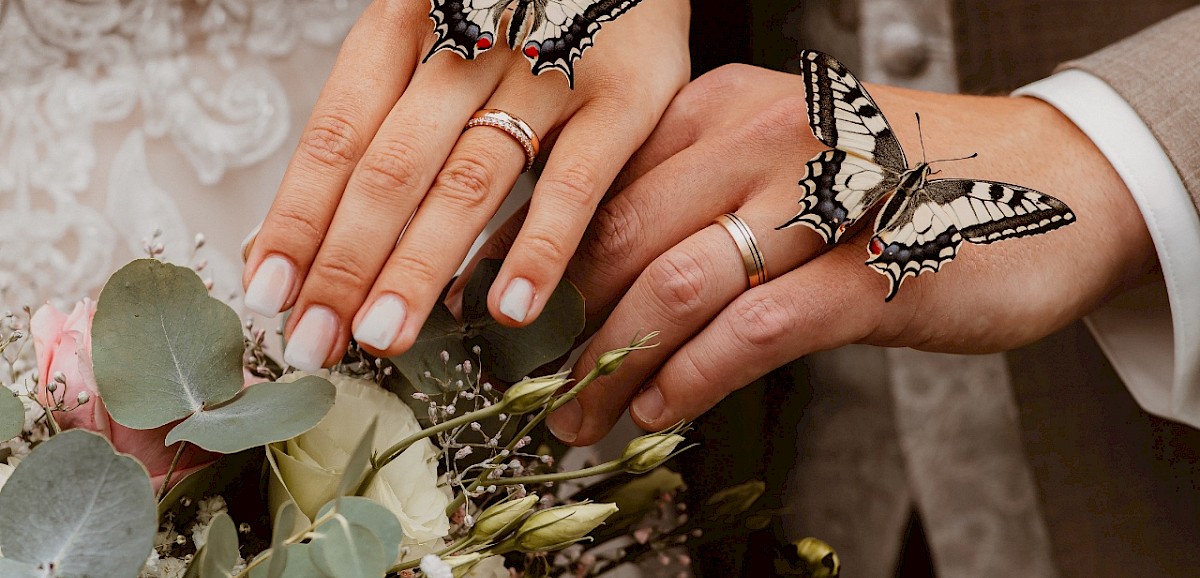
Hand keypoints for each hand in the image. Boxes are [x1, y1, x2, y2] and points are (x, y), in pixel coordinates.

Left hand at [241, 0, 689, 370]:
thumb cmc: (514, 8)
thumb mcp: (431, 39)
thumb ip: (377, 125)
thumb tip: (297, 235)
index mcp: (404, 25)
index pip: (337, 134)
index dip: (298, 218)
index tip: (269, 294)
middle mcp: (467, 43)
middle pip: (392, 167)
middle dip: (346, 262)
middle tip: (316, 340)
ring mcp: (547, 69)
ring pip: (470, 181)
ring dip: (420, 266)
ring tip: (385, 337)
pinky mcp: (623, 97)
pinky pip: (575, 184)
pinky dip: (540, 249)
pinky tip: (508, 309)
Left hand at [479, 64, 1155, 444]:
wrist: (1056, 178)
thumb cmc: (910, 177)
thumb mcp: (790, 154)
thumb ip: (705, 190)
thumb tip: (609, 265)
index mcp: (732, 107)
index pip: (609, 185)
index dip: (555, 260)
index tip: (526, 315)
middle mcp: (765, 139)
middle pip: (626, 241)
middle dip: (573, 327)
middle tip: (550, 385)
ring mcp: (820, 202)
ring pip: (674, 288)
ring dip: (613, 367)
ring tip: (583, 416)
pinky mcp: (872, 272)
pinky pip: (751, 333)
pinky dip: (691, 379)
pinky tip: (660, 408)